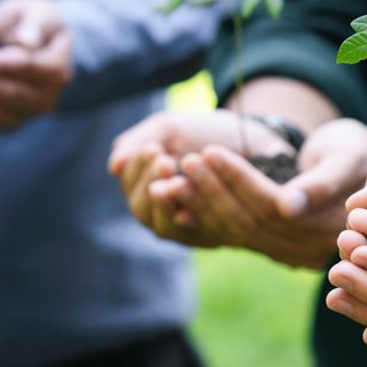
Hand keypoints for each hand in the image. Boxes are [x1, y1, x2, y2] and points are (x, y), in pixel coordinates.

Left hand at [0, 0, 72, 133]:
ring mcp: (29, 111)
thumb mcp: (37, 11)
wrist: (26, 41)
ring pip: (7, 118)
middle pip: (21, 97)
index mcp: (58, 66)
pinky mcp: (11, 120)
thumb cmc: (31, 21)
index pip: (35, 68)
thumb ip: (34, 24)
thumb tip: (27, 41)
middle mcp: (48, 95)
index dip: (9, 66)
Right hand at [107, 110, 292, 246]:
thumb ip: (140, 142)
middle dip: (150, 184)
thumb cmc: (204, 134)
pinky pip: (199, 234)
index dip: (137, 171)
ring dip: (168, 203)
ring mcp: (190, 229)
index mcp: (149, 191)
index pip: (131, 189)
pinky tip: (194, 199)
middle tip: (163, 159)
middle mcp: (166, 215)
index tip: (152, 148)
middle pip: (143, 213)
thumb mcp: (169, 129)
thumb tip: (113, 167)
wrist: (253, 137)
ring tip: (176, 176)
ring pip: (166, 228)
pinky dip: (193, 218)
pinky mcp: (218, 236)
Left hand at [110, 116, 366, 267]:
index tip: (211, 150)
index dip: (239, 180)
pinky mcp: (272, 247)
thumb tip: (287, 206)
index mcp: (329, 231)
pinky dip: (205, 213)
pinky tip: (182, 191)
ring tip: (178, 170)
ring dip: (203, 202)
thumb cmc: (358, 150)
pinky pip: (233, 234)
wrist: (361, 165)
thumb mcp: (347, 156)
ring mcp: (288, 253)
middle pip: (250, 224)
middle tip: (185, 159)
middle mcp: (308, 252)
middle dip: (213, 190)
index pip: (273, 209)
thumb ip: (321, 182)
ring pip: (236, 232)